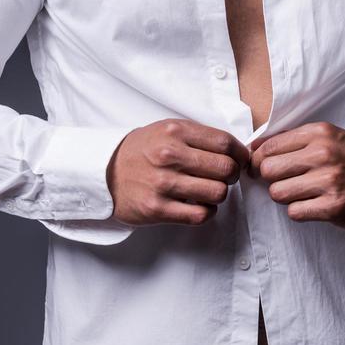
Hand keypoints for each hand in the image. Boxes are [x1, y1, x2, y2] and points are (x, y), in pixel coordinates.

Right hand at [106, 118, 250, 226]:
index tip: (241, 159)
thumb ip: (198, 136)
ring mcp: (163, 183)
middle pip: (225, 168)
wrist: (104, 171)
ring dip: (219, 194)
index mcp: (175, 132)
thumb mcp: (167, 129)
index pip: (224, 142)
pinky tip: (199, 205)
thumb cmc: (142, 150)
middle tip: (226, 176)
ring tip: (210, 190)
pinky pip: (200, 215)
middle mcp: (170, 156)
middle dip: (232, 174)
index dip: (240, 153)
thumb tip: (234, 149)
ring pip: (217, 193)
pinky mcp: (157, 208)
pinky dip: (206, 212)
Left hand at [248, 121, 344, 232]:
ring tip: (301, 193)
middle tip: (282, 181)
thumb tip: (255, 147)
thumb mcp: (329, 137)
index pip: (269, 146)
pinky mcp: (334, 206)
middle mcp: (323, 154)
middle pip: (268, 169)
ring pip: (278, 192)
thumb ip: (295, 139)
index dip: (258, 160)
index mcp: (319, 133)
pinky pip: (295, 212)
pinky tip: (313, 205)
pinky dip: (299, 211)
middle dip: (270, 179)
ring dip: (285, 196)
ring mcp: (329, 181)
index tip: (260, 167)